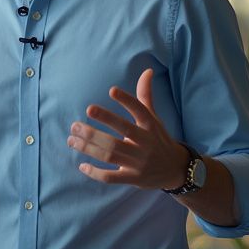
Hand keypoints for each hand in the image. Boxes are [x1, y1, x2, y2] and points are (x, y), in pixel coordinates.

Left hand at [66, 68, 187, 188]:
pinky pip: (112, 177)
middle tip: (75, 124)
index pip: (140, 110)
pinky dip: (96, 173)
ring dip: (88, 147)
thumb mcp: (154, 118)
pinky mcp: (134, 178)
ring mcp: (140, 162)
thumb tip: (147, 70)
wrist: (176, 170)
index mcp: (150, 126)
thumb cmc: (158, 139)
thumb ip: (145, 96)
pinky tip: (82, 165)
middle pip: (121, 133)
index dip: (127, 100)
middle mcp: (146, 143)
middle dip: (97, 128)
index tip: (111, 90)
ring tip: (71, 139)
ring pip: (111, 154)